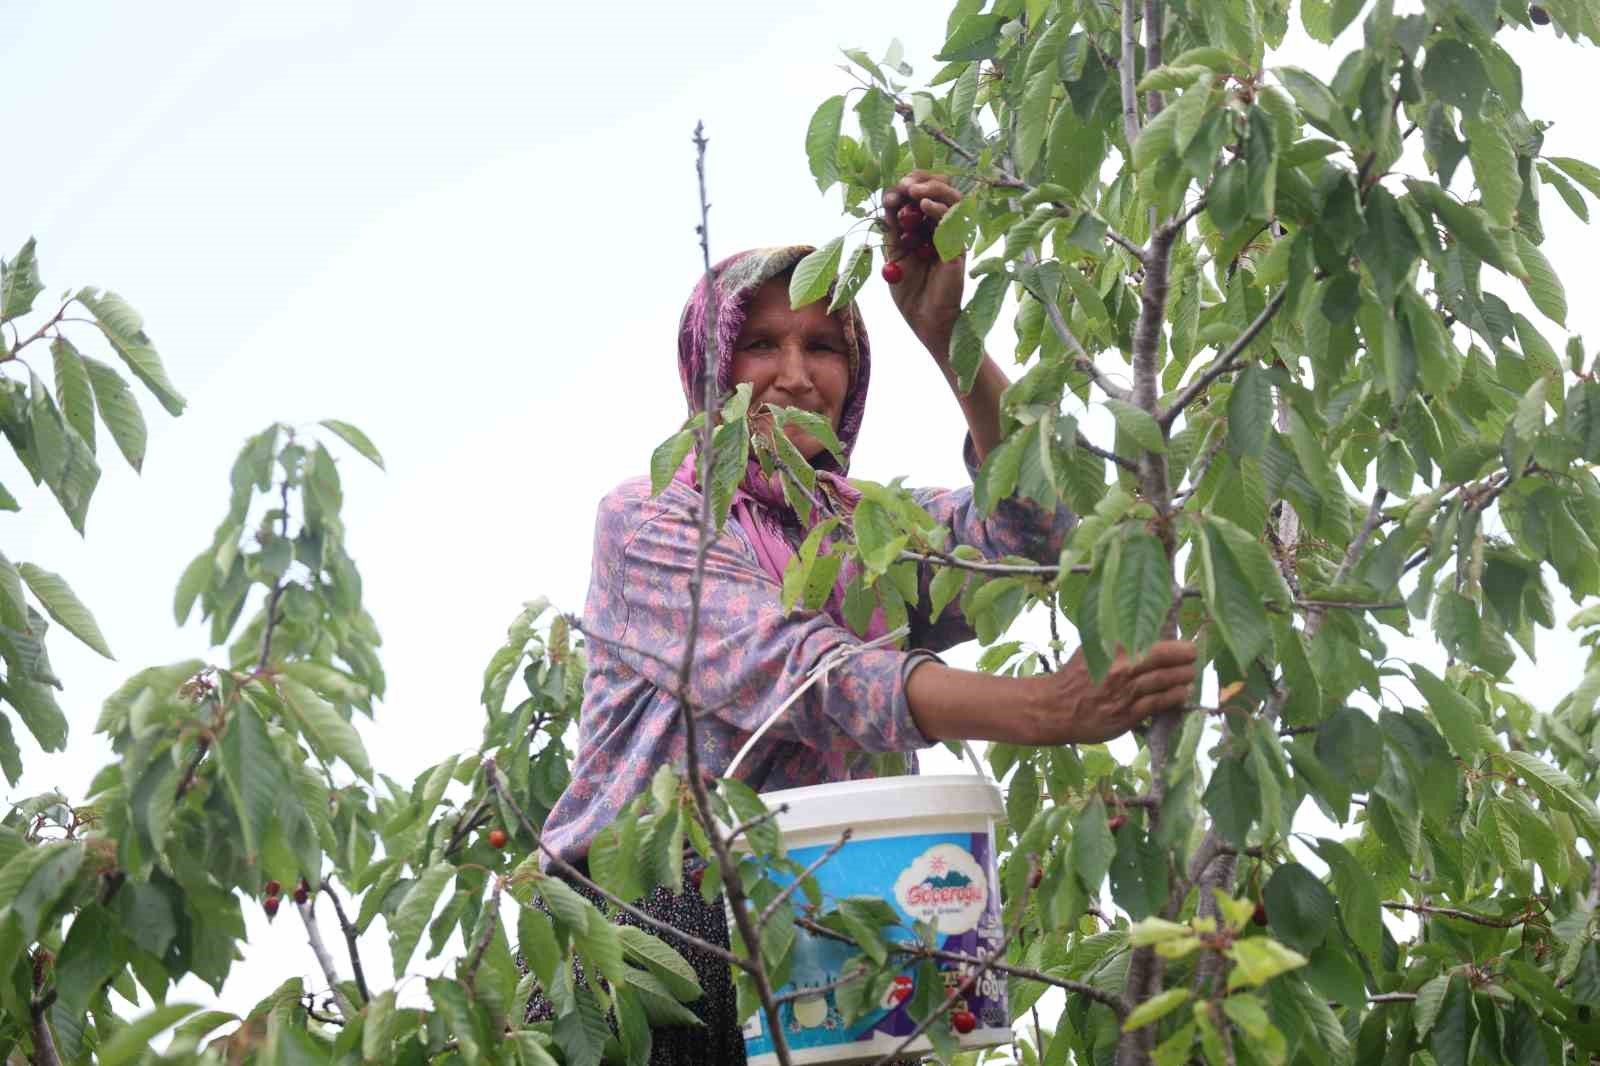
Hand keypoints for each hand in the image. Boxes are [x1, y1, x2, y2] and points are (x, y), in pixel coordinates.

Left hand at [881, 171, 966, 358]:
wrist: (924, 321)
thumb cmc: (910, 293)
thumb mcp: (894, 256)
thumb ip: (893, 230)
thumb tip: (889, 200)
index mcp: (926, 227)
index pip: (922, 194)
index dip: (908, 187)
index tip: (891, 192)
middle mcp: (942, 228)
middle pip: (941, 189)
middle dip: (922, 181)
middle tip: (905, 184)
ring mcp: (953, 237)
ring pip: (952, 199)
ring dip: (932, 189)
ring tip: (913, 191)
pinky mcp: (959, 248)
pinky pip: (954, 222)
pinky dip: (940, 210)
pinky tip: (924, 207)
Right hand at [1029, 641, 1197, 744]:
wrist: (1055, 708)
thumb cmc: (1075, 676)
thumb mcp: (1092, 648)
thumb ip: (1118, 641)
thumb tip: (1147, 631)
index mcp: (1114, 648)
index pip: (1157, 643)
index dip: (1178, 646)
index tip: (1188, 647)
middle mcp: (1122, 668)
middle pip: (1166, 660)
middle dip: (1186, 660)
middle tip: (1193, 659)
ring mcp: (1126, 692)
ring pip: (1166, 682)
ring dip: (1184, 678)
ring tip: (1190, 676)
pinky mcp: (1127, 714)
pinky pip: (1158, 704)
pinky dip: (1174, 698)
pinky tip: (1182, 694)